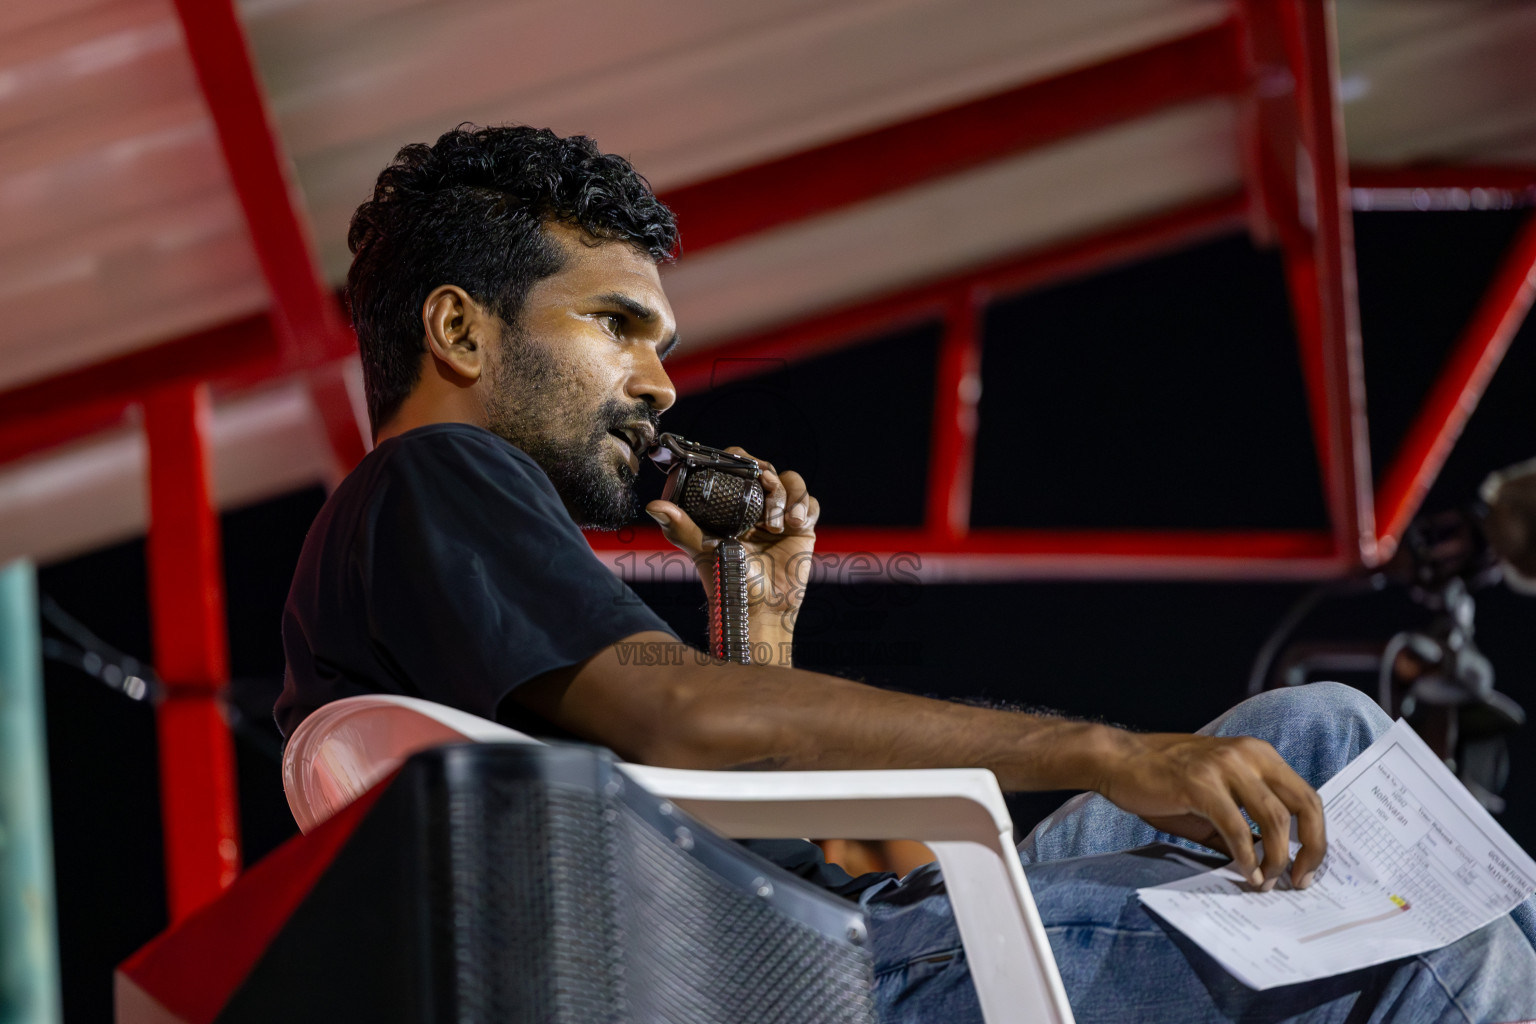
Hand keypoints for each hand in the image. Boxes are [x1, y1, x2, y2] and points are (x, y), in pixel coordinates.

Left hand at [645, 447, 818, 637]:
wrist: (759, 608)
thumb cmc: (726, 581)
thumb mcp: (702, 549)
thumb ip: (680, 527)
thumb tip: (653, 506)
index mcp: (731, 505)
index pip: (739, 467)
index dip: (744, 460)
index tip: (746, 465)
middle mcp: (755, 506)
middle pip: (768, 470)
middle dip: (769, 478)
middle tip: (766, 489)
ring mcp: (779, 515)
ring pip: (792, 482)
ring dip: (789, 494)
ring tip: (781, 522)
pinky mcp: (802, 528)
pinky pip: (810, 503)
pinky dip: (805, 508)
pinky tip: (794, 525)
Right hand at [1093, 731, 1325, 888]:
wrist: (1117, 761)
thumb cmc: (1163, 780)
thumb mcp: (1214, 797)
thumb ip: (1246, 822)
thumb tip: (1270, 862)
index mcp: (1258, 754)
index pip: (1307, 796)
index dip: (1317, 837)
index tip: (1308, 868)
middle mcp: (1248, 755)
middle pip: (1305, 804)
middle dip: (1312, 849)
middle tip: (1299, 880)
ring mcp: (1225, 767)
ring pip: (1275, 820)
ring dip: (1277, 859)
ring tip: (1265, 881)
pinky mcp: (1200, 784)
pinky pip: (1237, 828)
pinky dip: (1245, 856)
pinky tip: (1244, 872)